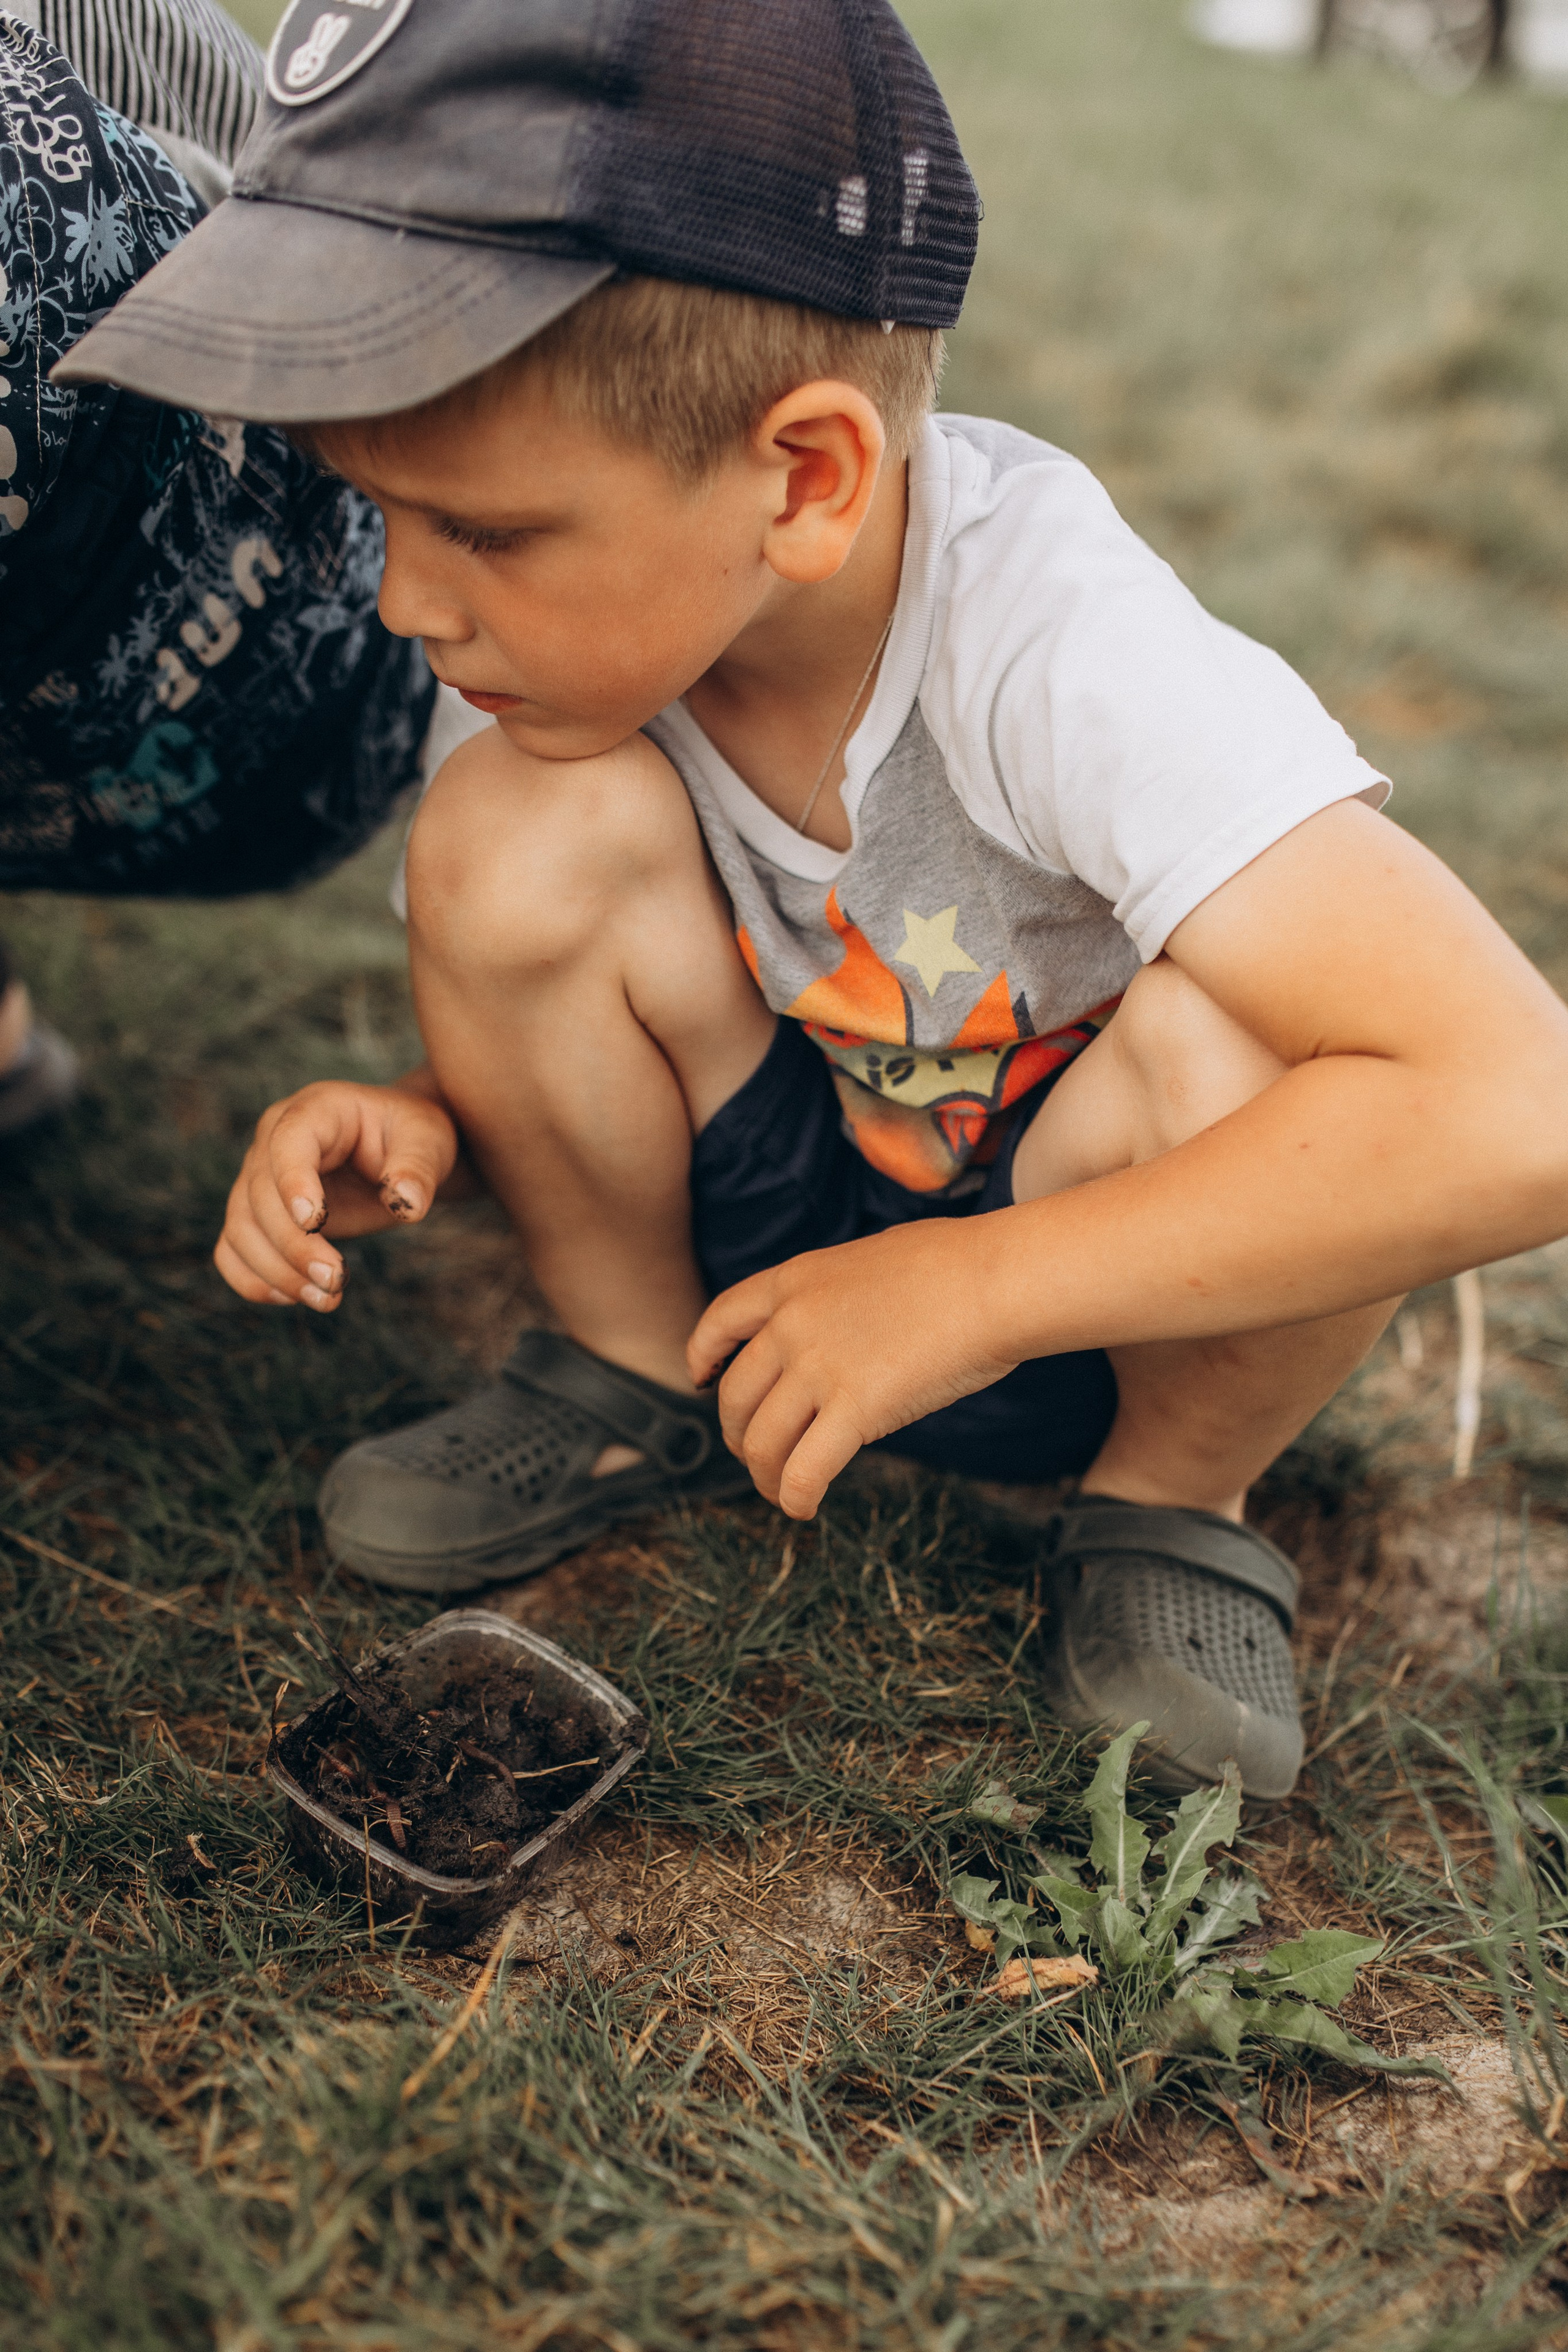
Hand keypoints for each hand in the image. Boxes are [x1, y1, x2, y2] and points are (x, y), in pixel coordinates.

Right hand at [215, 1077, 465, 1311]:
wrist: (400, 1151)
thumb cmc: (412, 1138)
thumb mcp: (427, 1141)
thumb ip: (417, 1168)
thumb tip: (406, 1205)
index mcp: (315, 1111)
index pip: (287, 1143)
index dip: (293, 1183)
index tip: (315, 1223)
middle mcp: (274, 1141)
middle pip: (258, 1195)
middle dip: (294, 1245)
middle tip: (336, 1281)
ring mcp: (259, 1179)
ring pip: (240, 1228)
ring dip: (274, 1272)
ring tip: (326, 1299)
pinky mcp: (259, 1216)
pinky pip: (233, 1250)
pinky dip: (252, 1280)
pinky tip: (293, 1298)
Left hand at [687, 1220, 1016, 1518]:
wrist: (994, 1279)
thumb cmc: (955, 1265)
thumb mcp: (871, 1259)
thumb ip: (841, 1293)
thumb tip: (846, 1320)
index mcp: (795, 1280)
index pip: (722, 1320)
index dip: (703, 1356)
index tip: (701, 1380)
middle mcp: (793, 1324)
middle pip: (735, 1395)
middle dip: (738, 1434)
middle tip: (755, 1454)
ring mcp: (819, 1367)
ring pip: (761, 1441)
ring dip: (765, 1477)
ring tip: (780, 1493)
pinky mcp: (854, 1409)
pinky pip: (804, 1470)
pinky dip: (795, 1498)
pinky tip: (805, 1509)